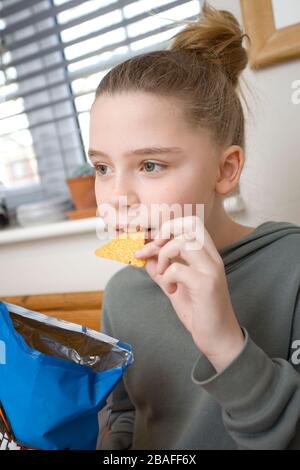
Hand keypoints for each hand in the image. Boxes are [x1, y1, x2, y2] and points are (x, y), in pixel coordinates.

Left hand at [134, 216, 244, 372]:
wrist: (218, 338)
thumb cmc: (200, 312)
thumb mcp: (175, 287)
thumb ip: (162, 271)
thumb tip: (144, 258)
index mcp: (207, 256)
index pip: (192, 223)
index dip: (169, 227)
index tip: (152, 244)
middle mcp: (212, 258)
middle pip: (189, 224)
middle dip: (163, 234)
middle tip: (151, 252)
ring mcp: (211, 270)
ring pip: (183, 242)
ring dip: (164, 256)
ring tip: (163, 274)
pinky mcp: (206, 285)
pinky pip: (178, 269)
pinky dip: (166, 277)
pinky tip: (170, 291)